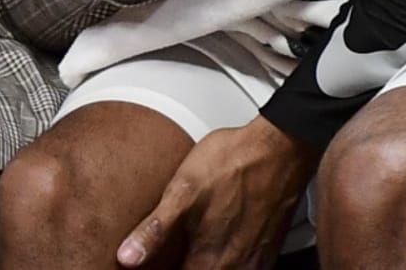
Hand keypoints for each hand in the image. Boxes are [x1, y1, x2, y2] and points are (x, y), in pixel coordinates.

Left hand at [118, 116, 316, 268]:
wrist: (279, 148)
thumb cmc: (233, 164)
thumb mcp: (183, 190)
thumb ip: (155, 229)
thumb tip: (126, 258)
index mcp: (208, 260)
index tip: (151, 267)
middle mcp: (233, 267)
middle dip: (181, 268)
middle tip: (169, 258)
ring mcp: (254, 262)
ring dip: (204, 267)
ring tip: (194, 255)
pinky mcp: (268, 251)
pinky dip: (229, 266)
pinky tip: (220, 254)